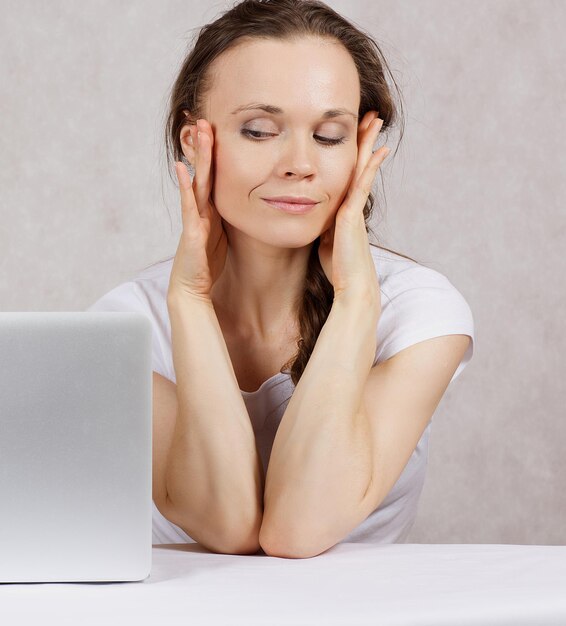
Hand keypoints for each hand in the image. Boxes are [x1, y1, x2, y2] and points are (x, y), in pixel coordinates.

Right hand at [168, 119, 227, 302]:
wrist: (192, 288)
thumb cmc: (206, 265)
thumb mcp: (221, 237)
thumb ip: (226, 221)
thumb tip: (241, 207)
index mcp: (210, 212)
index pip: (213, 178)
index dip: (215, 156)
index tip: (216, 133)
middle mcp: (200, 211)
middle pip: (205, 173)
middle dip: (205, 147)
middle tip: (205, 120)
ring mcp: (193, 219)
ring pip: (197, 182)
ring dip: (198, 157)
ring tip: (197, 132)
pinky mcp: (191, 232)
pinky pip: (188, 206)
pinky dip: (185, 187)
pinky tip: (182, 168)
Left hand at [317, 110, 388, 307]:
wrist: (353, 287)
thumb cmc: (339, 270)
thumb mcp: (325, 243)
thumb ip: (323, 229)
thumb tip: (314, 224)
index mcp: (344, 210)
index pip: (349, 176)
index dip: (353, 156)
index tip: (355, 136)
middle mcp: (352, 205)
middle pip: (359, 166)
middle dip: (364, 142)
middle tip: (371, 118)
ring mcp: (354, 209)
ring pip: (362, 169)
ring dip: (368, 145)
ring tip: (375, 122)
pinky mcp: (352, 215)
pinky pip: (362, 184)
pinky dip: (369, 167)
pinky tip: (376, 150)